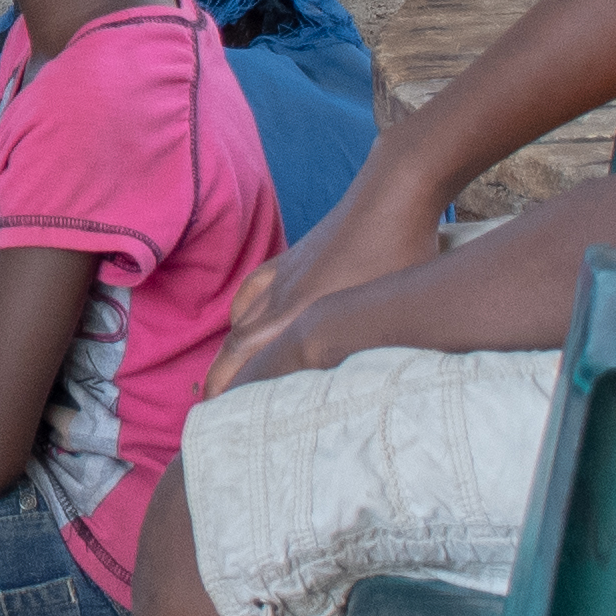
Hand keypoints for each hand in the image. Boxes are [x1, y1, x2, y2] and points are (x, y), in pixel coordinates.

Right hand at [210, 174, 439, 390]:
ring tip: (223, 378)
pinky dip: (239, 315)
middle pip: (236, 347)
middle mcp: (285, 300)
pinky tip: (241, 324)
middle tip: (212, 413)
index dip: (234, 393)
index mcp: (307, 316)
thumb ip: (384, 347)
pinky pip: (251, 293)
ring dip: (228, 352)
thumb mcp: (399, 311)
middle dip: (220, 381)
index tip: (222, 422)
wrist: (392, 192)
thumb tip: (384, 387)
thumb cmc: (403, 250)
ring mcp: (285, 276)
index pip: (255, 363)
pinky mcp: (291, 259)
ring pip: (241, 321)